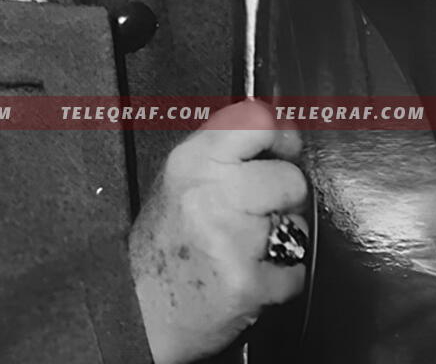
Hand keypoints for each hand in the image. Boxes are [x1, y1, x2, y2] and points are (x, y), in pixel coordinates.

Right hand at [128, 100, 308, 363]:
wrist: (137, 312)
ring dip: (285, 240)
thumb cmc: (164, 244)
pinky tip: (252, 278)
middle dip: (285, 200)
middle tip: (258, 216)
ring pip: (299, 225)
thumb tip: (283, 129)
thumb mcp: (181, 181)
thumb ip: (225, 153)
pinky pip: (296, 272)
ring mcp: (229, 239)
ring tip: (250, 249)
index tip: (283, 152)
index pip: (257, 122)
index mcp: (191, 161)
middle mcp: (210, 194)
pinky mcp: (247, 283)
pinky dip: (282, 280)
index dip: (281, 137)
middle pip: (291, 178)